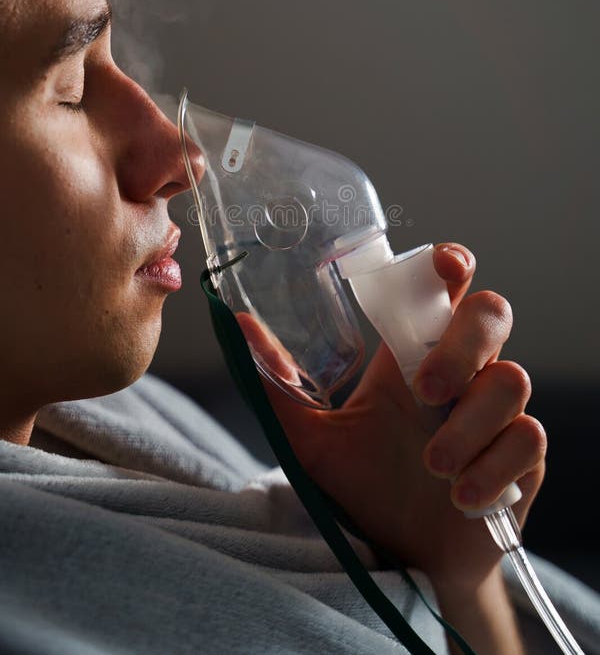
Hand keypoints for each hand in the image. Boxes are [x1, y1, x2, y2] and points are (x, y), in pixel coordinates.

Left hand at [237, 242, 546, 593]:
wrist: (403, 557)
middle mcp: (463, 373)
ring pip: (511, 380)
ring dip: (469, 424)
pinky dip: (493, 468)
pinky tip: (461, 497)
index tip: (444, 265)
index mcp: (414, 355)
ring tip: (432, 466)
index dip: (452, 265)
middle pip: (491, 315)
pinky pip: (528, 439)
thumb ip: (278, 385)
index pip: (445, 289)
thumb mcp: (311, 437)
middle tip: (425, 390)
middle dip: (461, 346)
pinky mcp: (523, 458)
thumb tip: (236, 327)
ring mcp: (496, 413)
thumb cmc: (363, 485)